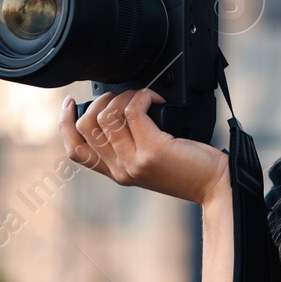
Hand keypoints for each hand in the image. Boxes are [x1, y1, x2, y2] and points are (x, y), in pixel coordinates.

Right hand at [59, 89, 228, 205]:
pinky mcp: (153, 149)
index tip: (70, 103)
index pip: (74, 150)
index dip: (65, 123)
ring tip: (143, 98)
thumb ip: (128, 145)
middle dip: (100, 101)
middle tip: (123, 97)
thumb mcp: (150, 162)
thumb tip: (112, 111)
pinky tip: (156, 99)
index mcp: (116, 173)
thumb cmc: (189, 169)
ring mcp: (135, 161)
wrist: (215, 185)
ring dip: (123, 97)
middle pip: (86, 127)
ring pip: (107, 115)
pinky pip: (134, 110)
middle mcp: (121, 170)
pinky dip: (143, 96)